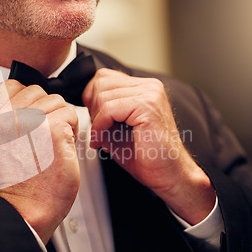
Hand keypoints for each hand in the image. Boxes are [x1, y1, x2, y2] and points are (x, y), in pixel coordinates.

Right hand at [0, 80, 79, 243]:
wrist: (28, 209)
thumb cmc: (19, 182)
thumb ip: (3, 116)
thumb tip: (7, 88)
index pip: (13, 86)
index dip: (30, 100)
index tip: (32, 121)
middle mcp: (8, 118)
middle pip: (39, 91)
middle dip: (47, 112)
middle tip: (42, 138)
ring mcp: (30, 122)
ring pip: (57, 101)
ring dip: (61, 121)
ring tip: (51, 144)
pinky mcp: (51, 130)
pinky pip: (70, 114)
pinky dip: (71, 130)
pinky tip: (60, 148)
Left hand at [82, 69, 214, 223]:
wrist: (168, 175)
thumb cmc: (147, 156)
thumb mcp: (118, 128)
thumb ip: (103, 111)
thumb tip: (83, 102)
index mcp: (144, 87)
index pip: (104, 76)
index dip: (91, 97)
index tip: (92, 119)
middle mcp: (149, 86)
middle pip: (101, 82)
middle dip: (91, 108)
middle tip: (97, 130)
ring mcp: (150, 93)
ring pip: (103, 95)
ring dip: (95, 120)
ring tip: (101, 138)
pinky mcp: (147, 106)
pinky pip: (109, 109)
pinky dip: (99, 126)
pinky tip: (101, 141)